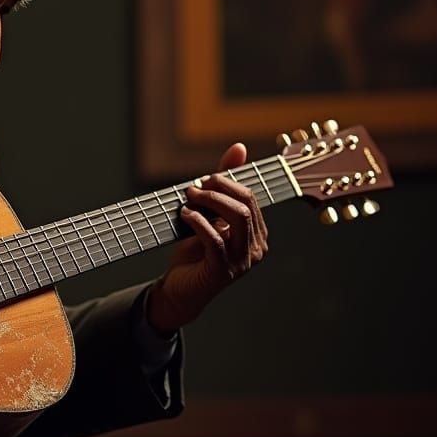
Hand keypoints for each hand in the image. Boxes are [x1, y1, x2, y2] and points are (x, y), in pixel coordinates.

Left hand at [147, 143, 267, 334]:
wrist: (180, 289)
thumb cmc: (195, 251)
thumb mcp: (209, 215)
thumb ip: (223, 185)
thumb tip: (239, 147)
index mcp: (257, 234)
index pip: (250, 198)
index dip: (226, 183)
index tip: (203, 179)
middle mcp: (256, 248)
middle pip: (245, 205)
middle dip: (218, 190)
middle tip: (193, 187)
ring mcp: (242, 262)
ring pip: (236, 219)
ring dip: (209, 202)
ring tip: (188, 199)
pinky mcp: (223, 271)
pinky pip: (215, 239)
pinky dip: (198, 222)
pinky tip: (185, 215)